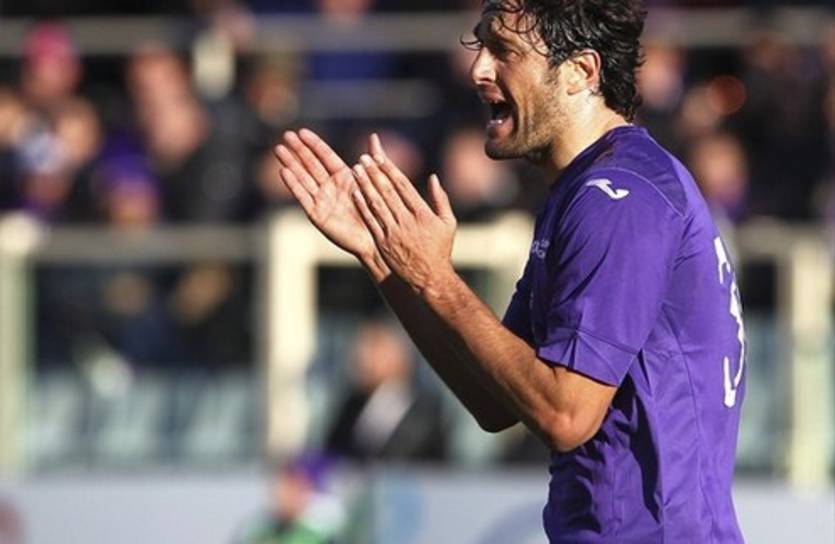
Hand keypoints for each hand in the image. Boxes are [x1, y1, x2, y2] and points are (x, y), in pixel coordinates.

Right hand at [274, 129, 376, 260]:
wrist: (376, 239)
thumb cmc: (378, 211)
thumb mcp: (375, 181)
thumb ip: (373, 158)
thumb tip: (374, 135)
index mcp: (344, 177)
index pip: (326, 156)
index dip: (314, 144)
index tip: (301, 131)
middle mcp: (331, 187)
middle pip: (311, 164)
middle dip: (298, 150)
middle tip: (286, 135)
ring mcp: (322, 200)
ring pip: (303, 178)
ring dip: (291, 163)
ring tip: (279, 149)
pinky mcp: (317, 215)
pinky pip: (303, 197)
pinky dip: (293, 184)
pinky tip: (284, 171)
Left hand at [351, 147, 457, 295]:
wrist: (429, 277)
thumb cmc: (440, 249)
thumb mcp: (448, 223)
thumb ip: (441, 199)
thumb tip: (433, 177)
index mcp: (422, 213)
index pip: (403, 185)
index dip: (389, 169)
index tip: (379, 156)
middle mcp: (407, 221)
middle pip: (387, 191)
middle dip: (374, 172)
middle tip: (363, 157)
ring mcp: (393, 232)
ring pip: (376, 203)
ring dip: (365, 185)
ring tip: (356, 170)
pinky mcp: (383, 243)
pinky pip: (371, 221)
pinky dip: (362, 206)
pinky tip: (355, 193)